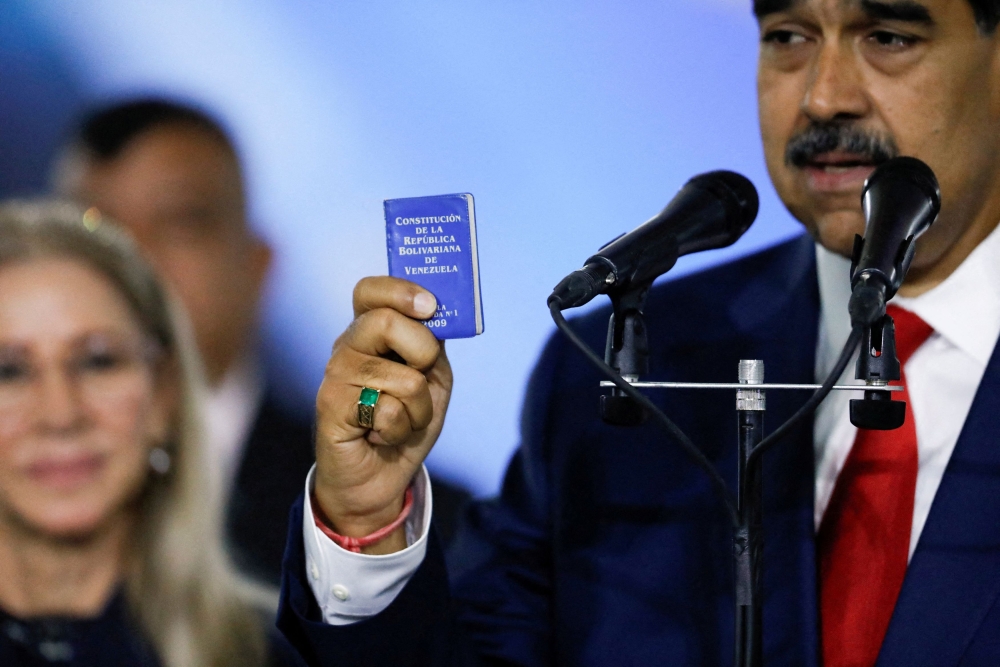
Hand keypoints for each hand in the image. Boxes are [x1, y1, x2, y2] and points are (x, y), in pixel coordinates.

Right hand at [313, 277, 451, 553]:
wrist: (379, 478)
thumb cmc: (405, 422)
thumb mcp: (431, 378)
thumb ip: (433, 344)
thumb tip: (437, 313)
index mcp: (370, 332)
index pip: (370, 290)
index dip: (401, 290)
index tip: (430, 307)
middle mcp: (347, 347)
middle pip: (387, 321)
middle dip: (423, 354)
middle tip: (420, 380)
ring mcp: (335, 375)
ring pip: (403, 378)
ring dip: (418, 409)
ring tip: (400, 420)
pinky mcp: (331, 408)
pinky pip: (388, 411)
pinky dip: (400, 429)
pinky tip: (381, 435)